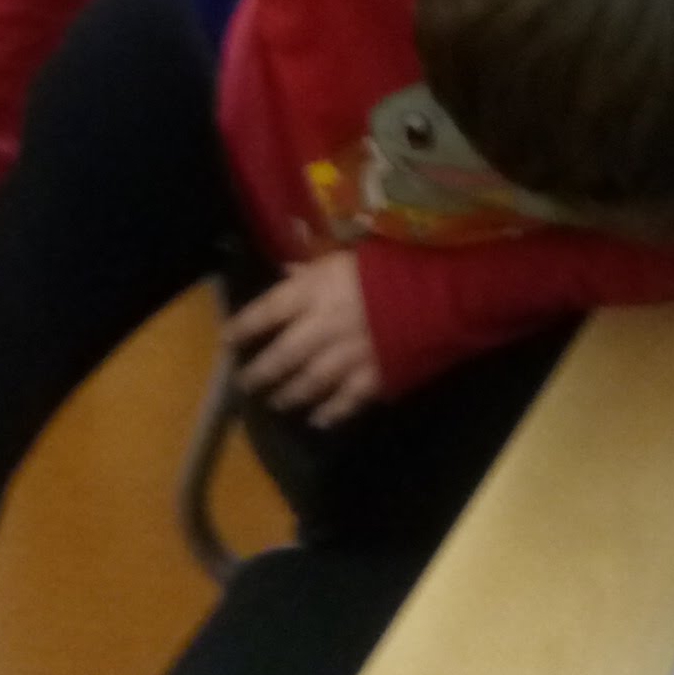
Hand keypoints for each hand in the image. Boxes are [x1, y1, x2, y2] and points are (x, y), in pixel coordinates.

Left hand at [223, 250, 381, 427]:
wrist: (445, 290)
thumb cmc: (396, 263)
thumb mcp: (349, 254)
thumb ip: (314, 268)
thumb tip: (287, 271)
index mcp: (315, 291)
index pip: (267, 311)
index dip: (243, 326)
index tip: (227, 340)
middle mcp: (322, 327)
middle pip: (281, 356)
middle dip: (260, 372)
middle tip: (246, 383)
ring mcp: (347, 357)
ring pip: (308, 383)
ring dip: (289, 395)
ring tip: (277, 402)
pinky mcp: (373, 378)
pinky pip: (344, 402)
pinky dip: (329, 413)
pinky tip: (318, 420)